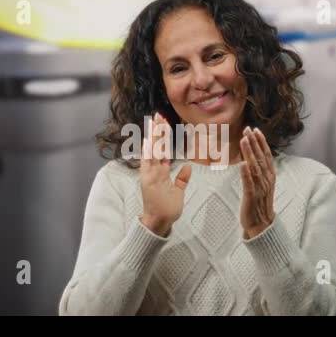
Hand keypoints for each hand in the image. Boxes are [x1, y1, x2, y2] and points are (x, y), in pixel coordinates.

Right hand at [140, 113, 191, 236]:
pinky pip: (148, 164)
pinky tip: (148, 141)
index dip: (163, 136)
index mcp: (159, 172)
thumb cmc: (167, 208)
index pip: (161, 149)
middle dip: (157, 130)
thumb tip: (188, 167)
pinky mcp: (149, 181)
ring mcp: (150, 175)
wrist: (160, 222)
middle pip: (156, 146)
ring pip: (152, 151)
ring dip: (154, 136)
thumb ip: (181, 179)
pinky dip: (148, 153)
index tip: (165, 122)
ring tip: (155, 121)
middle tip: (159, 114)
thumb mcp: (178, 191)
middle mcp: (153, 171)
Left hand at [239, 126, 275, 238]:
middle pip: (260, 158)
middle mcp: (267, 180)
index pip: (266, 155)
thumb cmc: (259, 202)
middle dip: (254, 142)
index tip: (255, 130)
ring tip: (244, 140)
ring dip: (249, 153)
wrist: (261, 224)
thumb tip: (252, 156)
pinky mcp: (252, 197)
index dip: (261, 142)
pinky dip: (246, 173)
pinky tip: (242, 164)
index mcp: (270, 176)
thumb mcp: (262, 184)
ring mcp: (260, 188)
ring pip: (255, 167)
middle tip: (247, 129)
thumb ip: (258, 170)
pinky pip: (249, 183)